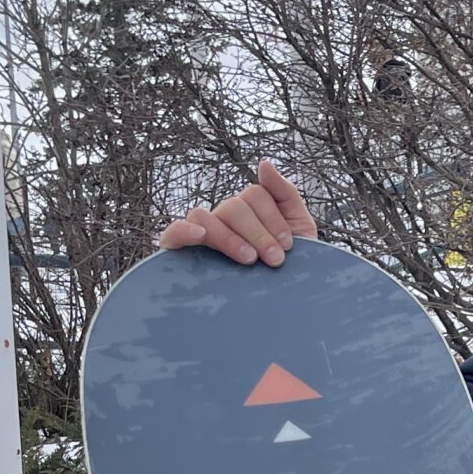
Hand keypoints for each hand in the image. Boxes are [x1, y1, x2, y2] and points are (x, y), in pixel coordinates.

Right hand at [156, 160, 317, 265]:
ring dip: (229, 237)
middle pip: (233, 206)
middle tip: (275, 260)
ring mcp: (203, 233)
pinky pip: (173, 232)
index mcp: (250, 212)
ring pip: (205, 215)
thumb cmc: (290, 270)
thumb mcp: (298, 229)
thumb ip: (285, 194)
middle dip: (258, 232)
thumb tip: (264, 163)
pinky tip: (200, 235)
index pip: (255, 195)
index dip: (273, 218)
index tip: (289, 246)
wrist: (283, 310)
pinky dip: (184, 230)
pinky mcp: (183, 252)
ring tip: (248, 260)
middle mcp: (224, 219)